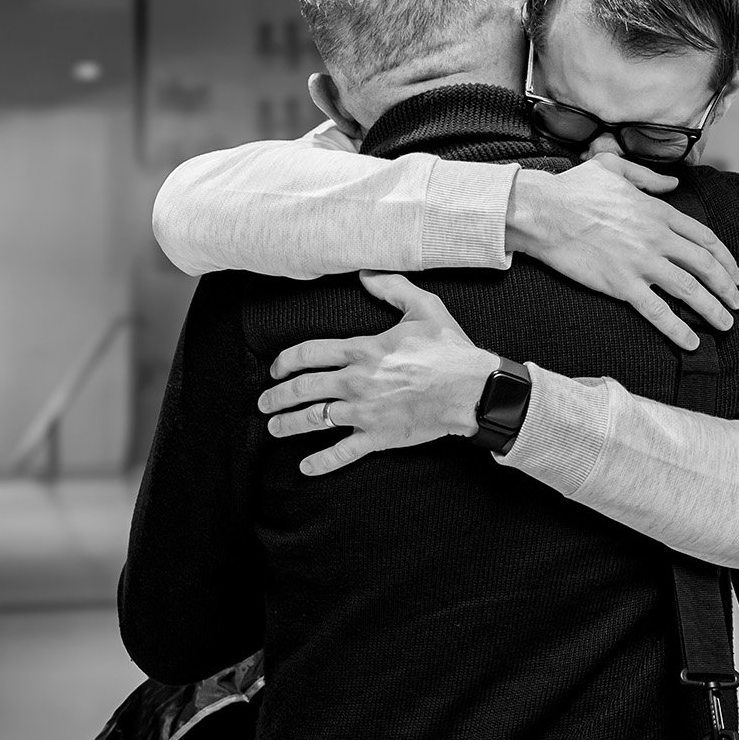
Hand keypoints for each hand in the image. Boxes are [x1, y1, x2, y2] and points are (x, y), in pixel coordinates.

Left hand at [257, 272, 500, 475]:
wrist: (473, 390)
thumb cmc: (450, 349)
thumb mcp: (425, 307)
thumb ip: (392, 287)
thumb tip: (366, 273)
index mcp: (362, 350)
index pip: (308, 354)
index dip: (286, 361)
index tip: (276, 368)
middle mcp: (356, 382)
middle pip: (303, 388)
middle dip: (277, 396)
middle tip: (265, 401)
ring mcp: (364, 412)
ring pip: (313, 420)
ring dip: (288, 425)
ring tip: (274, 428)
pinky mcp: (378, 436)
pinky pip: (342, 453)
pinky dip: (321, 462)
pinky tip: (305, 467)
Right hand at [506, 154, 738, 350]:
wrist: (544, 212)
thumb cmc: (574, 189)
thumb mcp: (615, 168)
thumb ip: (648, 177)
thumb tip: (673, 183)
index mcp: (658, 212)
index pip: (704, 238)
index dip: (724, 258)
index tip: (734, 272)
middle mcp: (657, 237)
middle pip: (705, 265)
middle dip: (727, 286)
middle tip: (737, 302)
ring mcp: (642, 262)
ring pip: (689, 289)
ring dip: (713, 309)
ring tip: (726, 323)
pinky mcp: (623, 284)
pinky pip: (658, 311)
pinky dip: (677, 328)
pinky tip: (691, 342)